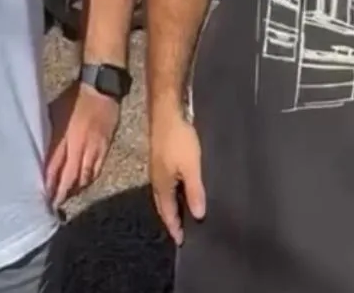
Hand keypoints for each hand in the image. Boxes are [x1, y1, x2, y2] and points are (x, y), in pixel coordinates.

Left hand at [45, 81, 119, 208]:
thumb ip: (49, 134)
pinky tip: (82, 185)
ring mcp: (94, 148)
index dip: (49, 183)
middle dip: (61, 193)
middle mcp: (79, 145)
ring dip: (74, 190)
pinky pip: (96, 170)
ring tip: (66, 198)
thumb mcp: (55, 111)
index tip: (42, 196)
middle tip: (53, 205)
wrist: (101, 88)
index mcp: (64, 135)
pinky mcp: (105, 148)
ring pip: (85, 177)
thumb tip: (40, 151)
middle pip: (70, 176)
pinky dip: (88, 181)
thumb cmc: (74, 98)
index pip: (54, 166)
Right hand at [150, 111, 204, 244]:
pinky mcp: (160, 156)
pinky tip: (182, 186)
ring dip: (172, 204)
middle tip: (182, 230)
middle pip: (163, 204)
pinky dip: (173, 190)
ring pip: (164, 192)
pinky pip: (166, 181)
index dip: (174, 227)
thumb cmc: (178, 139)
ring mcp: (157, 166)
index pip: (167, 213)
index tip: (181, 241)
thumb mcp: (191, 167)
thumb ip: (195, 191)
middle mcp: (156, 178)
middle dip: (171, 218)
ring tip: (183, 212)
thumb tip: (198, 215)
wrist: (166, 111)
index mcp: (161, 185)